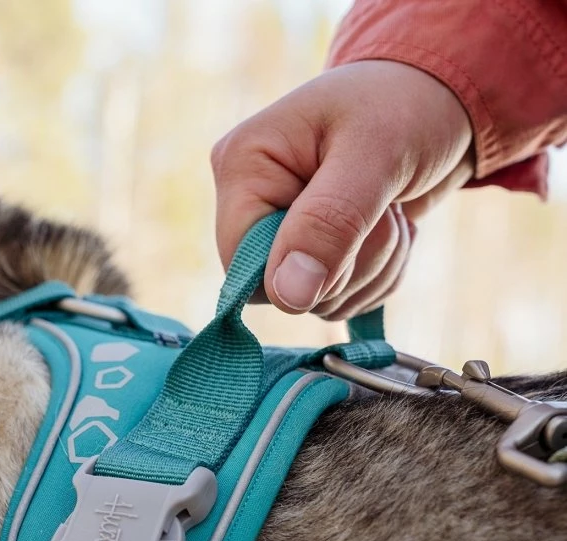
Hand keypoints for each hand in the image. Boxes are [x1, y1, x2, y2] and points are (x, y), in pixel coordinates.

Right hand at [211, 60, 473, 319]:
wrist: (438, 101)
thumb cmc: (405, 106)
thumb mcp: (375, 155)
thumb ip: (330, 224)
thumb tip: (289, 297)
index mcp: (243, 166)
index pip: (242, 263)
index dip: (298, 271)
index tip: (352, 236)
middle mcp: (253, 201)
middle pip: (279, 289)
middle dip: (347, 268)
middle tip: (383, 213)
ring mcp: (282, 229)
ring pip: (314, 300)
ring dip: (370, 272)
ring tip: (391, 214)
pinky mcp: (312, 250)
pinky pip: (336, 299)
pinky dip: (377, 277)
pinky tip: (390, 230)